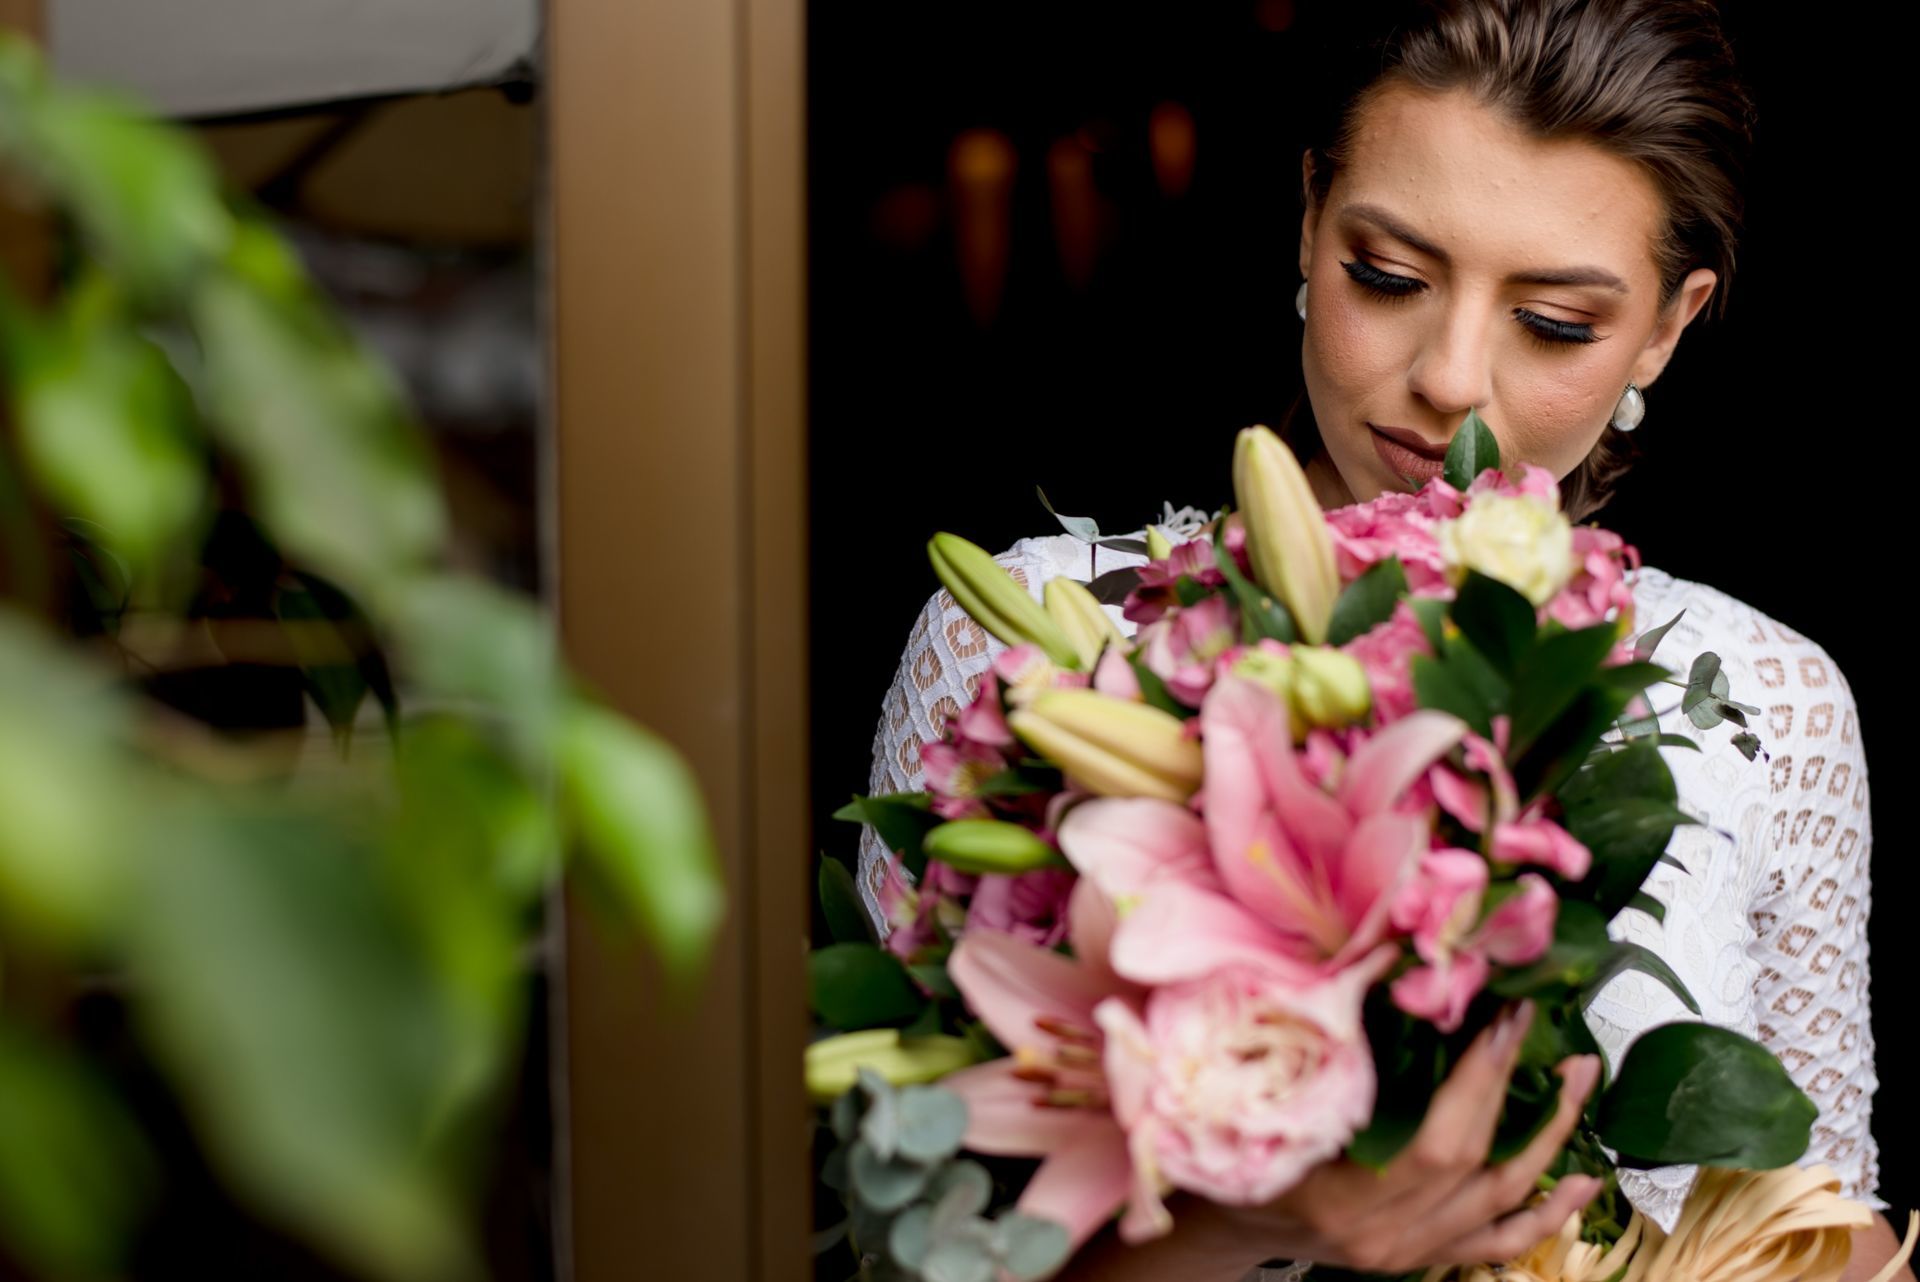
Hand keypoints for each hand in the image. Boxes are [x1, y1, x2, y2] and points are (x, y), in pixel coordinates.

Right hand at [1204, 1000, 1603, 1273]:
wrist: (1224, 1224)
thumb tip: (1376, 981)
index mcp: (1343, 1198)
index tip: (1503, 1020)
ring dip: (1548, 1138)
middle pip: (1476, 1163)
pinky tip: (1582, 1186)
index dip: (1480, 1082)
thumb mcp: (1260, 1107)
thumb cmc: (1232, 1155)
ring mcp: (1407, 1252)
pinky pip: (1499, 1243)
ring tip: (1575, 1079)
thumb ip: (1319, 1063)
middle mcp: (1384, 1235)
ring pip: (1501, 1200)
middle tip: (1537, 1028)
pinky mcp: (1421, 1257)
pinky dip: (1546, 1216)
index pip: (1438, 1143)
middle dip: (1515, 1089)